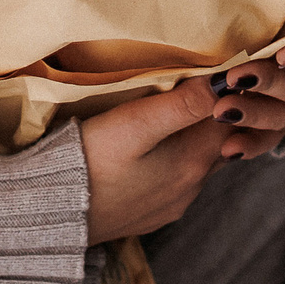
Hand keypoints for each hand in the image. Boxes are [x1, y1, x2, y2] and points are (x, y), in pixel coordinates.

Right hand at [80, 76, 231, 243]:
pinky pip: (178, 181)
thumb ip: (182, 104)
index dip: (232, 93)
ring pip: (201, 162)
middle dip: (219, 114)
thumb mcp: (135, 124)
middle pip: (220, 142)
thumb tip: (225, 82)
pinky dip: (179, 159)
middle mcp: (191, 187)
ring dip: (198, 138)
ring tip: (182, 111)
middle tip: (206, 84)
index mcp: (193, 162)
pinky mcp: (152, 214)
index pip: (232, 120)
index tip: (225, 69)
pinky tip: (159, 149)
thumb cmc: (91, 161)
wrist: (52, 213)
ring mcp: (172, 204)